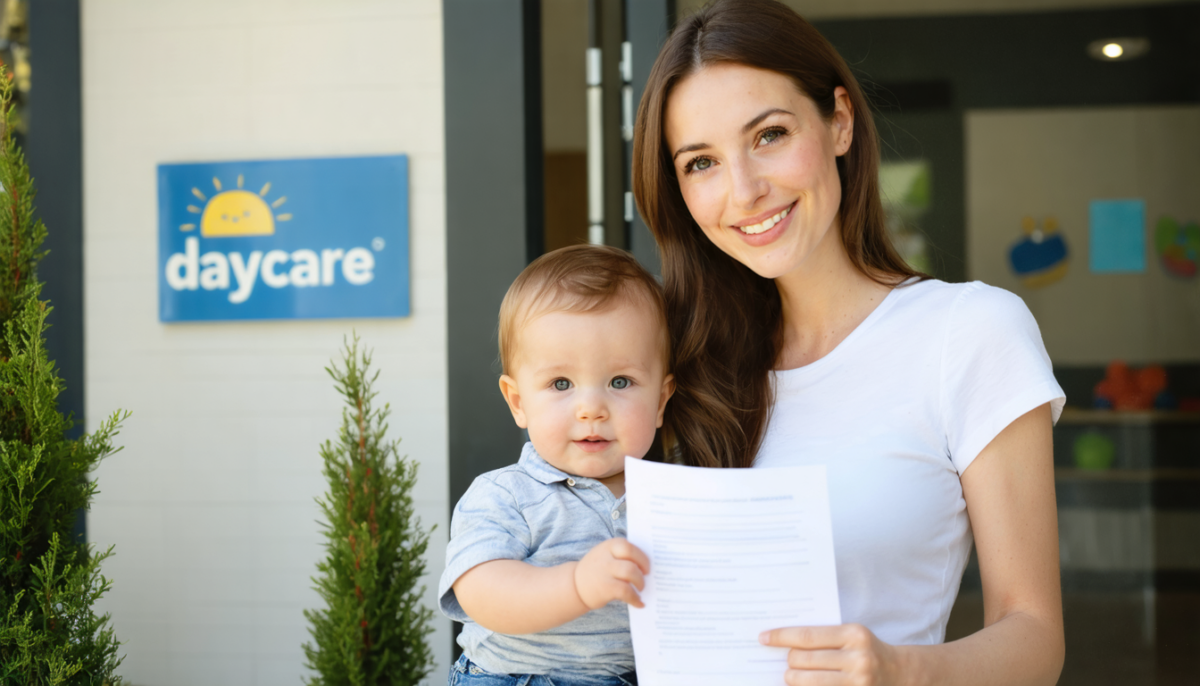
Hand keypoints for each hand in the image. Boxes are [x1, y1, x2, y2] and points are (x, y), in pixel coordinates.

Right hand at [573, 538, 649, 609]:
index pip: (628, 546)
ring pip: (630, 573)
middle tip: (646, 576)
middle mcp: (606, 557)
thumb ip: (622, 556)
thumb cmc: (597, 570)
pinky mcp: (605, 588)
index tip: (647, 566)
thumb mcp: (605, 556)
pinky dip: (635, 599)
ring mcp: (605, 572)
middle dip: (643, 568)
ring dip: (640, 582)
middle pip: (631, 558)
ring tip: (641, 589)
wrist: (574, 586)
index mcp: (608, 546)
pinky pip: (626, 592)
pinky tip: (639, 603)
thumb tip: (647, 566)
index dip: (641, 556)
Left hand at [759, 624, 903, 685]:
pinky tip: (804, 683)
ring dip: (793, 678)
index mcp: (854, 635)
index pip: (807, 635)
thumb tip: (783, 641)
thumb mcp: (851, 635)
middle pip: (803, 660)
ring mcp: (857, 682)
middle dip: (789, 661)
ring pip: (806, 681)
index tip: (763, 637)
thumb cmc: (867, 650)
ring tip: (793, 674)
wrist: (901, 674)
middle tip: (787, 660)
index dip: (781, 636)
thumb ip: (823, 636)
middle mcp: (857, 659)